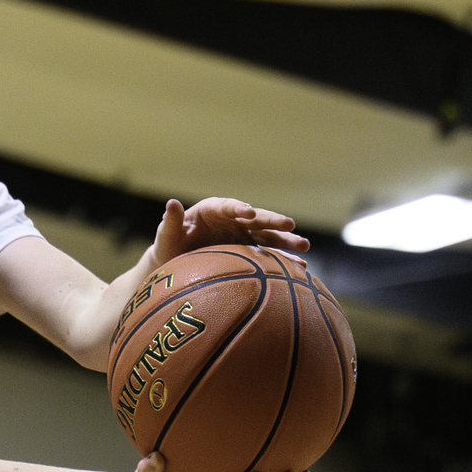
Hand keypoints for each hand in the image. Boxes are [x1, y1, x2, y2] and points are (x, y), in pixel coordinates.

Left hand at [150, 197, 308, 266]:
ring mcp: (243, 236)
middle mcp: (233, 220)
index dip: (240, 208)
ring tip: (304, 246)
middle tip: (290, 224)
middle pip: (256, 219)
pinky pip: (269, 256)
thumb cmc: (169, 247)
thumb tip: (171, 204)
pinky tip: (301, 268)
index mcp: (213, 210)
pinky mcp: (249, 252)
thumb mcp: (166, 236)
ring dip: (286, 241)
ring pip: (268, 236)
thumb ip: (170, 222)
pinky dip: (283, 261)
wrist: (176, 264)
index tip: (250, 213)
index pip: (229, 207)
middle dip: (273, 221)